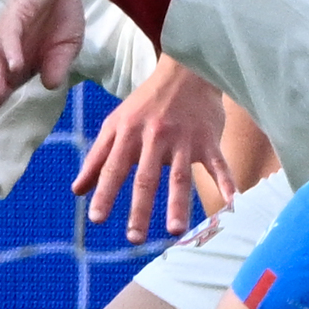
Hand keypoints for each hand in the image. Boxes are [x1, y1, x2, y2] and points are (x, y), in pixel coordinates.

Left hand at [0, 0, 92, 137]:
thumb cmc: (59, 13)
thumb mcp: (67, 48)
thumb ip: (57, 67)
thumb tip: (50, 85)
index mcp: (17, 64)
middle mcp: (6, 51)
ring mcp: (9, 32)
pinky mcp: (17, 13)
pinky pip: (12, 35)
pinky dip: (12, 50)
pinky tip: (14, 65)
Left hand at [73, 57, 232, 243]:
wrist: (185, 70)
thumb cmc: (146, 103)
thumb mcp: (116, 123)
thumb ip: (97, 157)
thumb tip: (77, 190)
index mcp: (130, 133)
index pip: (115, 168)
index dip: (105, 192)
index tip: (96, 219)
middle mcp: (156, 137)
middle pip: (147, 178)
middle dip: (140, 209)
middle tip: (134, 238)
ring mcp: (184, 139)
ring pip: (180, 175)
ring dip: (178, 204)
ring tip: (175, 230)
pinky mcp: (208, 139)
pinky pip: (218, 163)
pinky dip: (226, 182)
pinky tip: (231, 202)